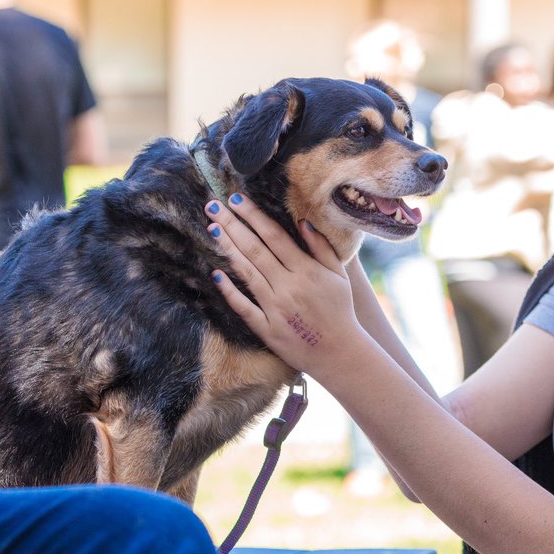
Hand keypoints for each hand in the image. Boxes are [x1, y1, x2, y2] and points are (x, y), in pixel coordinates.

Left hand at [205, 194, 366, 377]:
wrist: (339, 353)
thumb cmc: (340, 311)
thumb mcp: (338, 275)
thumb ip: (321, 248)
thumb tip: (302, 222)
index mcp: (306, 271)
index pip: (274, 236)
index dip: (253, 216)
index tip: (236, 199)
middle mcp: (288, 287)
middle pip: (255, 250)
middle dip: (233, 225)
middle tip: (212, 207)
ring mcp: (275, 308)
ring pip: (247, 273)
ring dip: (228, 249)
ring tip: (213, 229)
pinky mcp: (266, 329)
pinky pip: (243, 306)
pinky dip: (229, 290)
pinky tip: (215, 273)